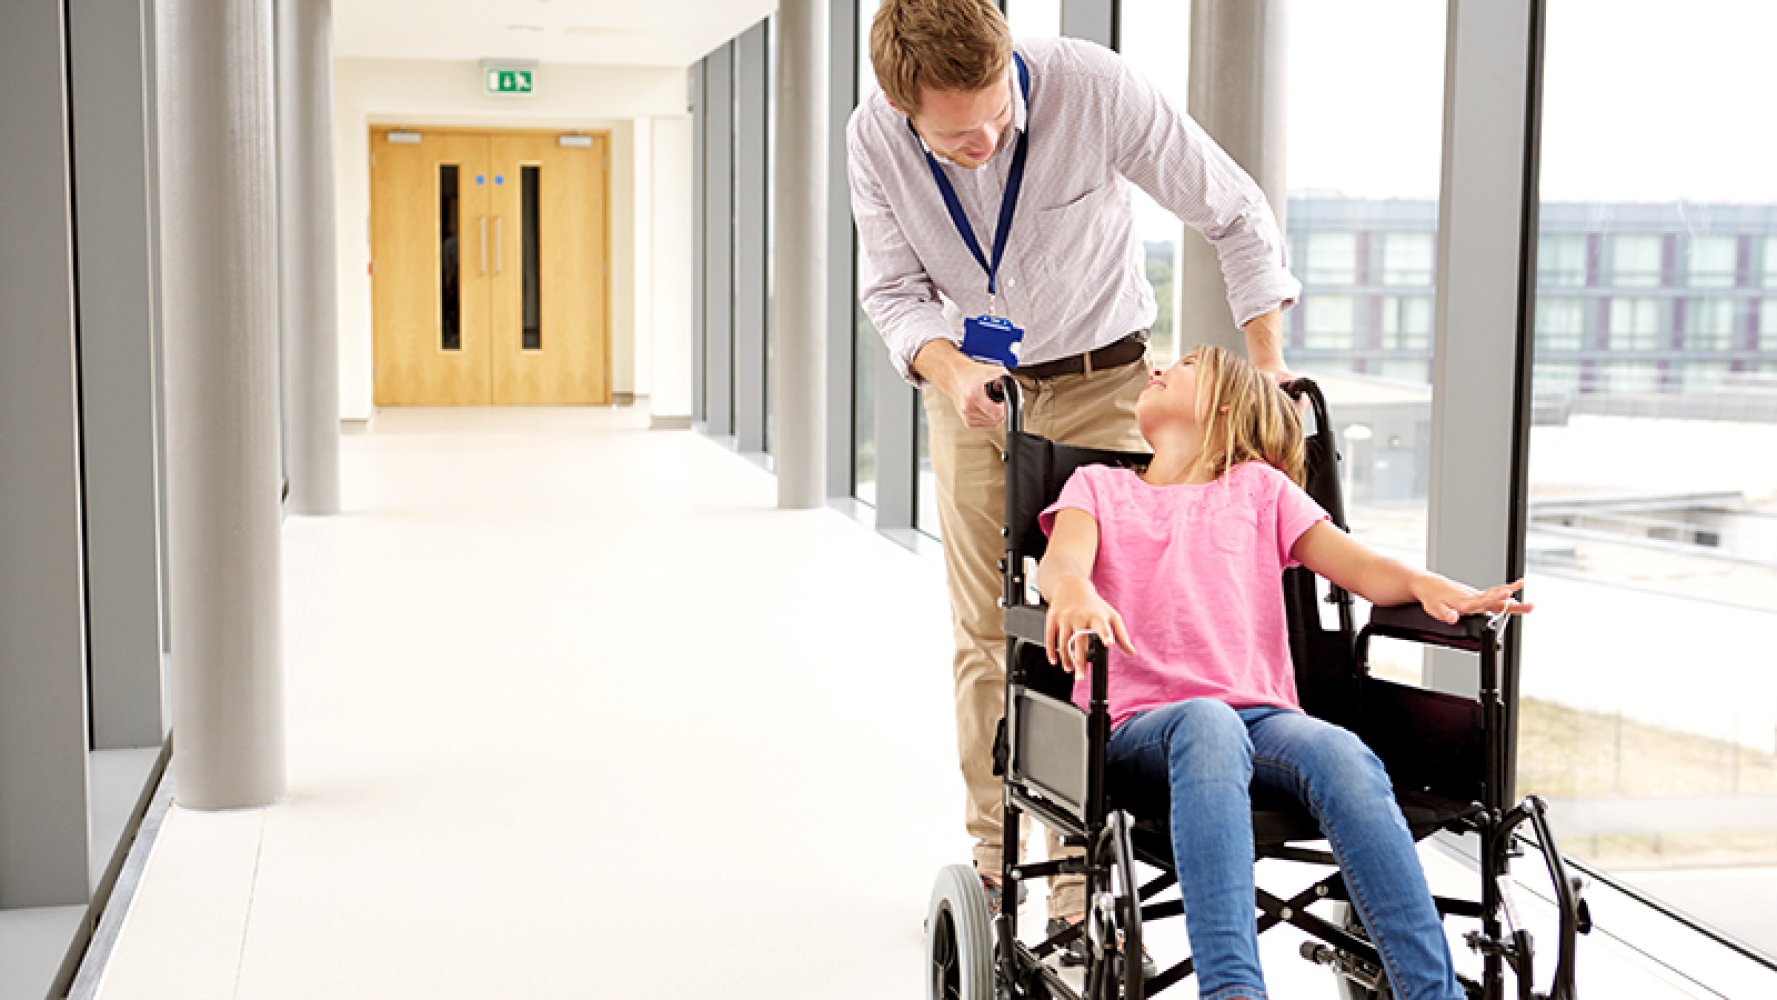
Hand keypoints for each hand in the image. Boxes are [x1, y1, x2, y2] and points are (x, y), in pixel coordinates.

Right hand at [914, 338, 1006, 428]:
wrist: (956, 377)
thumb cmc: (972, 374)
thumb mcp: (992, 371)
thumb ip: (1007, 380)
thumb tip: (1017, 395)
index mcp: (974, 395)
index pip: (997, 414)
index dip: (1005, 410)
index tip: (1005, 403)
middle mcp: (968, 408)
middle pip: (996, 420)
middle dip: (1002, 412)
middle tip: (1000, 402)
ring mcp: (967, 416)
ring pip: (992, 425)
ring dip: (996, 416)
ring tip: (992, 404)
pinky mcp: (967, 422)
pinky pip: (986, 426)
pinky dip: (989, 419)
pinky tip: (987, 409)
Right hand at [1043, 581, 1136, 672]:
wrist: (1071, 586)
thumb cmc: (1094, 604)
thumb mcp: (1111, 615)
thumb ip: (1121, 634)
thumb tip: (1131, 652)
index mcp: (1096, 616)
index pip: (1102, 626)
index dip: (1105, 634)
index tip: (1108, 643)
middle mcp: (1080, 617)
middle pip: (1079, 642)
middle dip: (1079, 661)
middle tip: (1080, 677)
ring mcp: (1065, 617)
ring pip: (1063, 642)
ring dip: (1066, 659)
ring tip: (1070, 670)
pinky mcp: (1052, 618)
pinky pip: (1049, 637)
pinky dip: (1051, 651)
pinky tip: (1055, 660)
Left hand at [1411, 575, 1533, 624]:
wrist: (1428, 584)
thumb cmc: (1432, 597)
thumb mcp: (1434, 609)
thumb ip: (1445, 614)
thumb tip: (1453, 618)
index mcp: (1464, 602)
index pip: (1483, 601)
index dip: (1495, 599)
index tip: (1508, 595)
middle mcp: (1472, 597)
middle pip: (1496, 600)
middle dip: (1512, 603)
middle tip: (1530, 605)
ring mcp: (1475, 595)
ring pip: (1496, 596)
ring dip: (1512, 595)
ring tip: (1528, 601)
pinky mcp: (1475, 595)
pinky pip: (1492, 594)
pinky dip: (1503, 593)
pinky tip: (1512, 594)